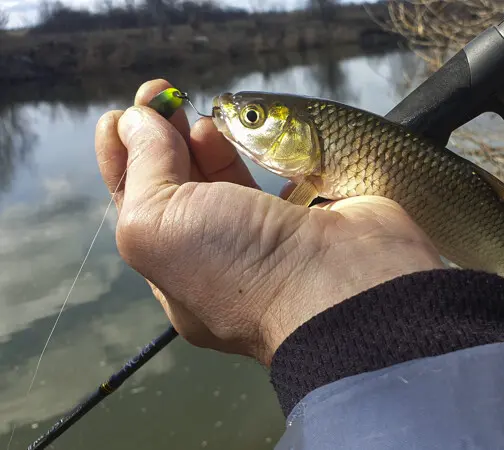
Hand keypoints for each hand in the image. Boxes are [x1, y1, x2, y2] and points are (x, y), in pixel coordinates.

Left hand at [95, 80, 443, 363]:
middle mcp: (220, 259)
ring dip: (204, 140)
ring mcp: (267, 237)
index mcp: (176, 274)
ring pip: (224, 181)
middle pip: (180, 189)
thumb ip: (142, 168)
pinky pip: (272, 176)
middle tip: (161, 93)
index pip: (139, 208)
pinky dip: (255, 150)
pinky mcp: (307, 214)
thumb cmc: (240, 265)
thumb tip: (136, 122)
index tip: (121, 114)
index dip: (126, 157)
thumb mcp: (159, 223)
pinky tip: (243, 127)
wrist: (343, 282)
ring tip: (197, 110)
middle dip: (162, 139)